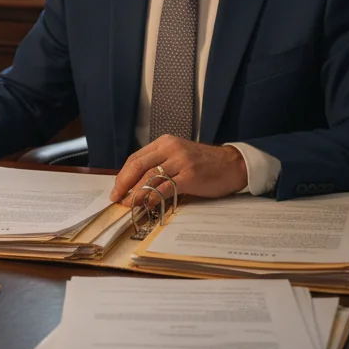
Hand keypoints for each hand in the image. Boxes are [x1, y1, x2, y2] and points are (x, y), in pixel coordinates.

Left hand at [109, 135, 247, 204]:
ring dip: (135, 192)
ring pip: (149, 177)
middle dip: (124, 184)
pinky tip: (147, 205)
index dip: (123, 175)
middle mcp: (170, 149)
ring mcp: (181, 161)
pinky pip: (166, 188)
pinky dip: (153, 197)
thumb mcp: (178, 157)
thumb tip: (136, 185)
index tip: (116, 189)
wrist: (233, 164)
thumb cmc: (204, 163)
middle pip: (138, 165)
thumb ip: (160, 165)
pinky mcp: (190, 176)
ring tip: (128, 204)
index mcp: (165, 143)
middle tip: (116, 198)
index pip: (136, 158)